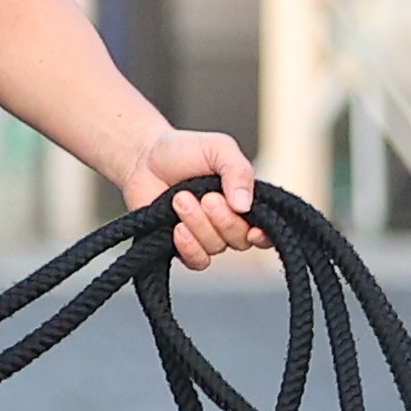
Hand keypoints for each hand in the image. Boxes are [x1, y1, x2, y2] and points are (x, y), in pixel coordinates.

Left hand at [118, 128, 260, 268]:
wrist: (143, 157)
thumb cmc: (184, 150)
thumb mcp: (218, 149)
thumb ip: (238, 171)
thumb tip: (245, 206)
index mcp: (245, 202)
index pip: (267, 230)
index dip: (265, 236)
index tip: (254, 230)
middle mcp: (228, 222)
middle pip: (240, 240)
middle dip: (223, 220)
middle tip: (206, 197)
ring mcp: (204, 235)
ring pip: (215, 247)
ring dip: (199, 224)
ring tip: (180, 198)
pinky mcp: (180, 245)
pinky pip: (196, 261)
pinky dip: (189, 247)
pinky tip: (177, 228)